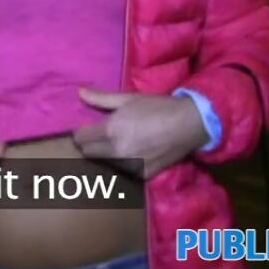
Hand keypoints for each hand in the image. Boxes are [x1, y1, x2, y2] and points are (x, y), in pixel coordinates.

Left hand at [72, 88, 209, 178]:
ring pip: (105, 163)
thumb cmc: (158, 107)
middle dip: (90, 144)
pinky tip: (131, 154)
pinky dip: (122, 164)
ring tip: (117, 144)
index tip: (87, 128)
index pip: (81, 139)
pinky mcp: (141, 175)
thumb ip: (102, 98)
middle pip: (89, 153)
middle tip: (100, 135)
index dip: (81, 132)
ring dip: (106, 155)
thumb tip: (80, 93)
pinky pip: (122, 171)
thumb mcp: (129, 98)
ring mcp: (129, 166)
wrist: (189, 124)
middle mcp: (116, 151)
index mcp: (110, 131)